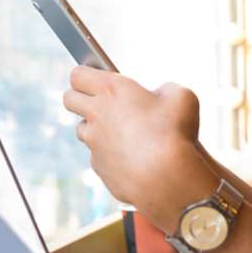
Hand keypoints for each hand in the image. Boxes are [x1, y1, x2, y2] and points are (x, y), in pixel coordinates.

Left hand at [62, 66, 215, 230]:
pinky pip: (98, 156)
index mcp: (111, 90)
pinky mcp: (98, 167)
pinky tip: (133, 157)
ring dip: (96, 128)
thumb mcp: (182, 97)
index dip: (86, 75)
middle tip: (100, 101)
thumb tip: (161, 96)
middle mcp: (96, 114)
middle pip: (69, 98)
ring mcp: (94, 142)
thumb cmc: (174, 133)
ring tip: (122, 131)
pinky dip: (111, 155)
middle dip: (80, 97)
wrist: (166, 178)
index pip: (78, 74)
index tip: (97, 78)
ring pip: (82, 129)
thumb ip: (165, 90)